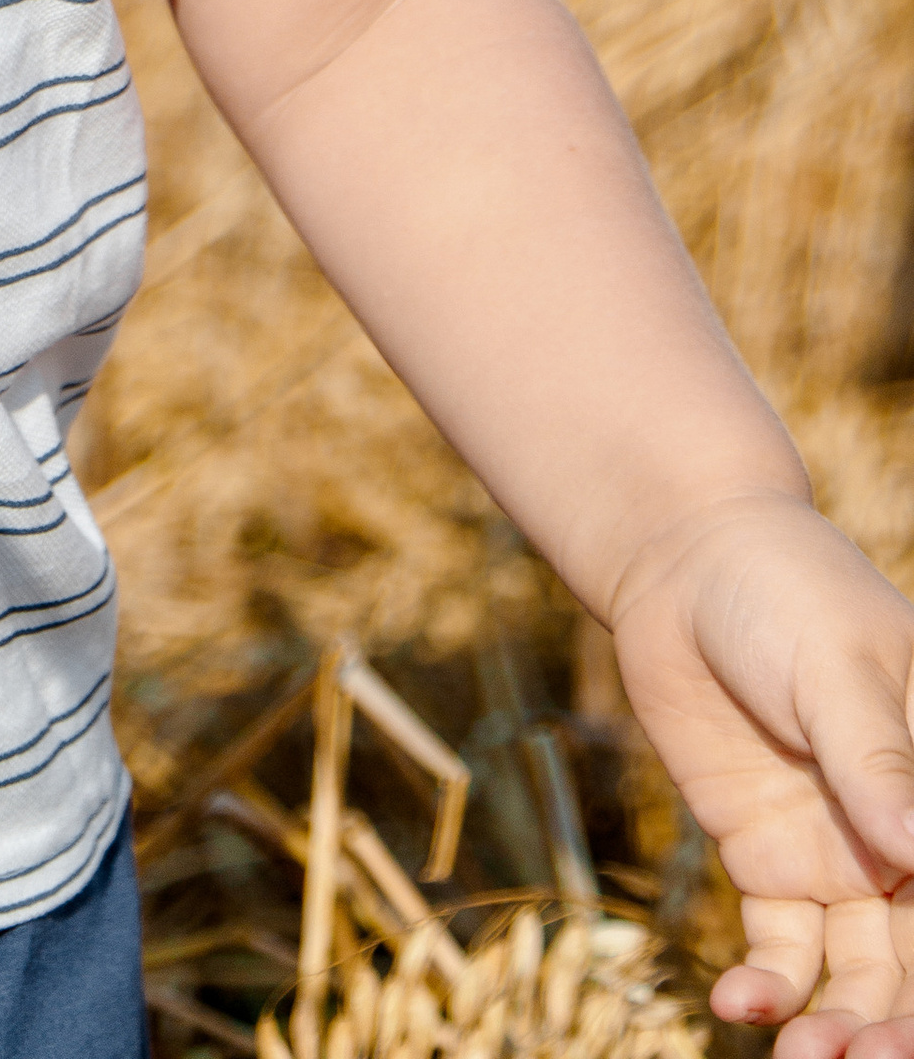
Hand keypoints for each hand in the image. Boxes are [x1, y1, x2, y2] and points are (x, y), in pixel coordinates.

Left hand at [610, 492, 913, 1058]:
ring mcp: (844, 856)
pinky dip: (767, 986)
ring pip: (860, 973)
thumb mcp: (833, 668)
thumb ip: (874, 762)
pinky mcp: (769, 860)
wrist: (683, 564)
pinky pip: (781, 946)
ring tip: (806, 1058)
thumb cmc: (783, 594)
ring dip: (840, 1024)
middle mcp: (908, 839)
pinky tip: (740, 1007)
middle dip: (900, 1023)